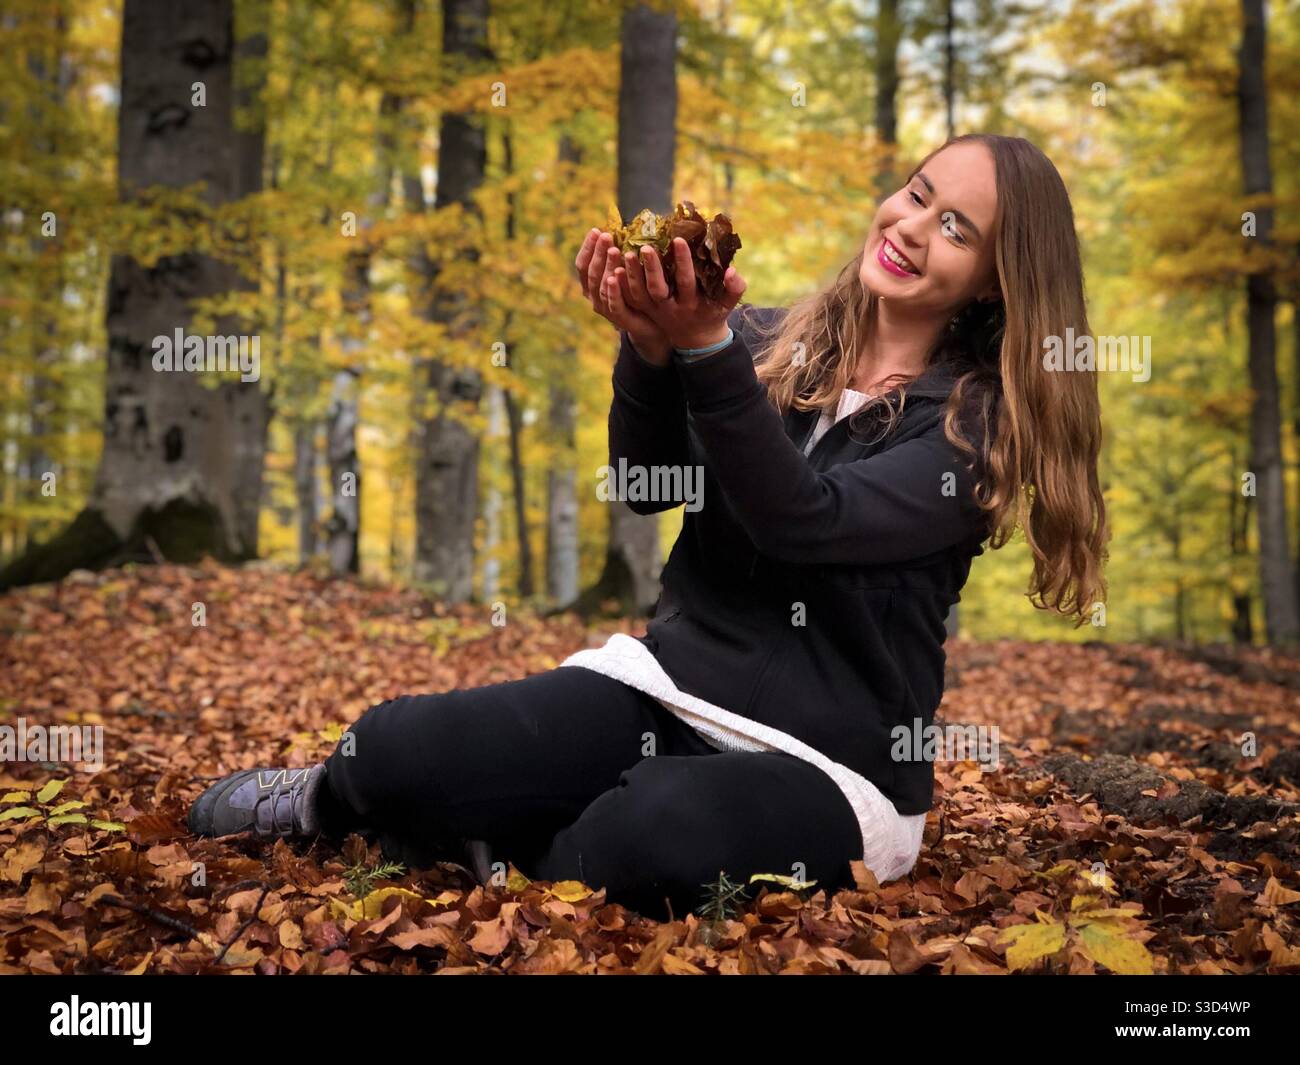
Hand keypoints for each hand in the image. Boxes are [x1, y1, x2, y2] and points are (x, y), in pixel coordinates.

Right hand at [574, 228, 671, 365]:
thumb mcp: (627, 270)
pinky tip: (615, 276)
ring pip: (601, 286)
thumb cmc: (638, 291)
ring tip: (614, 250)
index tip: (596, 230)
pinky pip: (614, 304)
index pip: (583, 264)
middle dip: (598, 253)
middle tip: (606, 236)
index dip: (588, 247)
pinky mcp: (621, 319)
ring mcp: (606, 309)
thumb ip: (621, 254)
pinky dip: (613, 291)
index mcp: (592, 284)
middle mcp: (594, 296)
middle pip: (591, 272)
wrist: (653, 323)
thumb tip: (623, 226)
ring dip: (607, 266)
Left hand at [633, 236, 747, 350]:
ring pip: (639, 294)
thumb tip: (732, 271)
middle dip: (652, 268)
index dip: (683, 261)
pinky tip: (614, 266)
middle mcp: (670, 309)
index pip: (686, 281)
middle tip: (646, 247)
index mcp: (691, 304)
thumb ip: (734, 288)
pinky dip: (622, 285)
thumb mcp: (727, 304)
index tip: (679, 239)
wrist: (695, 338)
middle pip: (658, 289)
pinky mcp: (644, 311)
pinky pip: (630, 299)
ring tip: (626, 253)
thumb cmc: (713, 313)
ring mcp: (655, 311)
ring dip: (632, 275)